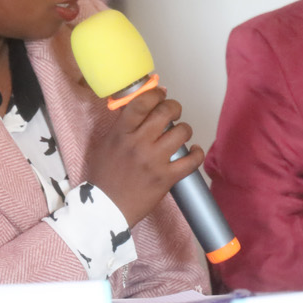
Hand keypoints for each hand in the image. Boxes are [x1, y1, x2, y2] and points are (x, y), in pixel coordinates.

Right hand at [85, 87, 200, 225]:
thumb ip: (123, 125)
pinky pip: (192, 160)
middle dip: (174, 107)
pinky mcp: (167, 178)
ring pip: (182, 132)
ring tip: (180, 134)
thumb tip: (142, 106)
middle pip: (165, 113)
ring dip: (184, 130)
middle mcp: (139, 144)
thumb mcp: (107, 144)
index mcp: (121, 133)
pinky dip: (197, 153)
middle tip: (174, 112)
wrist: (107, 208)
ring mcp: (154, 161)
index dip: (155, 94)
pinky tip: (193, 151)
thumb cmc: (105, 175)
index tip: (161, 94)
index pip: (141, 103)